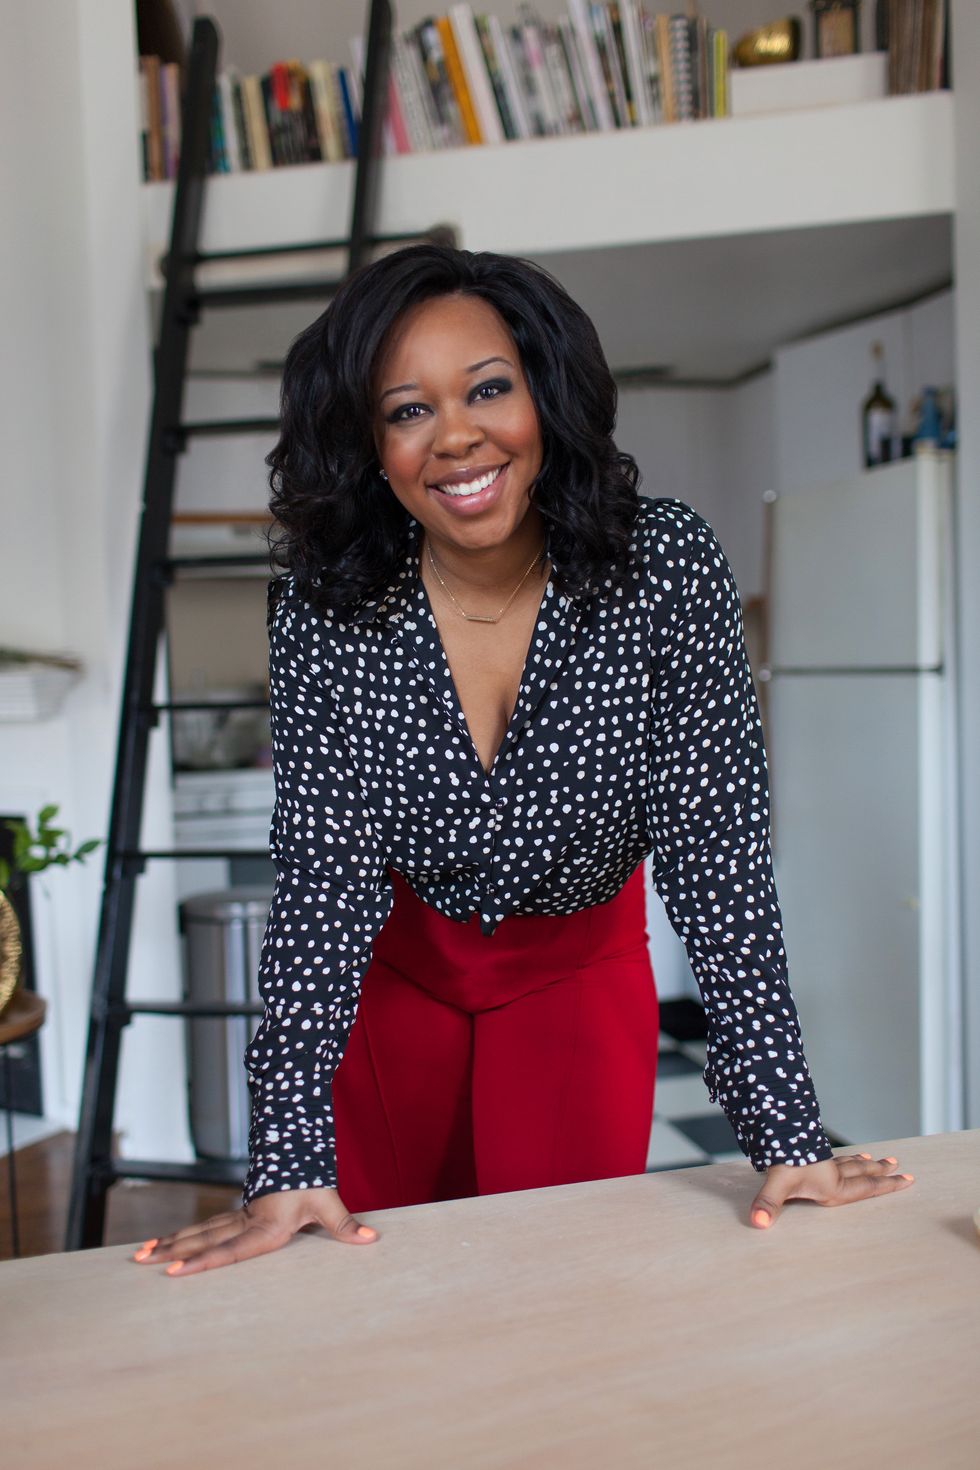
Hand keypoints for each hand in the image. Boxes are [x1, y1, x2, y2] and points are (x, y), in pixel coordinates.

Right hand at [130, 1186, 378, 1275]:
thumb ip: (345, 1226)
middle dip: (171, 1252)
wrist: (300, 1147)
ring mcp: (239, 1217)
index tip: (174, 1272)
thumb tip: (371, 1239)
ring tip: (140, 1255)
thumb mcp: (327, 1202)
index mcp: (265, 1226)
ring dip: (171, 1243)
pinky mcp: (239, 1214)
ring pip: (199, 1231)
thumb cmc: (313, 1180)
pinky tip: (165, 1244)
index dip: (201, 1262)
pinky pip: (206, 1227)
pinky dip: (184, 1236)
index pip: (229, 1249)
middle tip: (139, 1263)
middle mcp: (246, 1222)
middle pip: (203, 1239)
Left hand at [750, 1152, 914, 1228]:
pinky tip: (841, 1156)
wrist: (773, 1128)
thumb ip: (769, 1205)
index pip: (866, 1188)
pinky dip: (843, 1156)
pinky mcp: (811, 1150)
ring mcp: (821, 1160)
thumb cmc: (779, 1159)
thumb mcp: (777, 1184)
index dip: (887, 1186)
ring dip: (862, 1162)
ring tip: (875, 1160)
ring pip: (848, 1161)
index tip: (907, 1180)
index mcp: (832, 1185)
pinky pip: (834, 1155)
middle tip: (898, 1165)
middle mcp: (831, 1173)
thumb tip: (758, 1224)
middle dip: (880, 1172)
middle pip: (861, 1172)